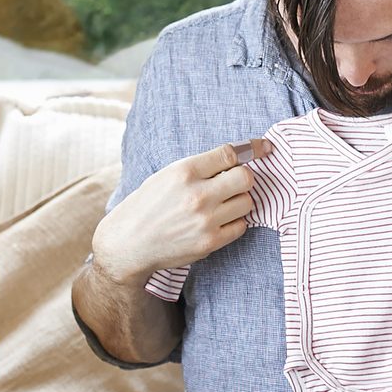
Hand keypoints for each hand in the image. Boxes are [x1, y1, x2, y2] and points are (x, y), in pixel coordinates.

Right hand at [92, 139, 272, 282]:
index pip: (230, 153)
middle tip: (233, 183)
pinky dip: (235, 221)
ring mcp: (205, 220)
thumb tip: (235, 158)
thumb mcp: (165, 175)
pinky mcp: (210, 242)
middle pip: (245, 178)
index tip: (263, 147)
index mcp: (183, 171)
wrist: (128, 243)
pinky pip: (241, 226)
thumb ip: (199, 167)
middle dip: (243, 178)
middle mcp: (197, 194)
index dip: (251, 148)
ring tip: (222, 204)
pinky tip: (219, 220)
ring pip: (247, 202)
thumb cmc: (146, 206)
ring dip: (239, 201)